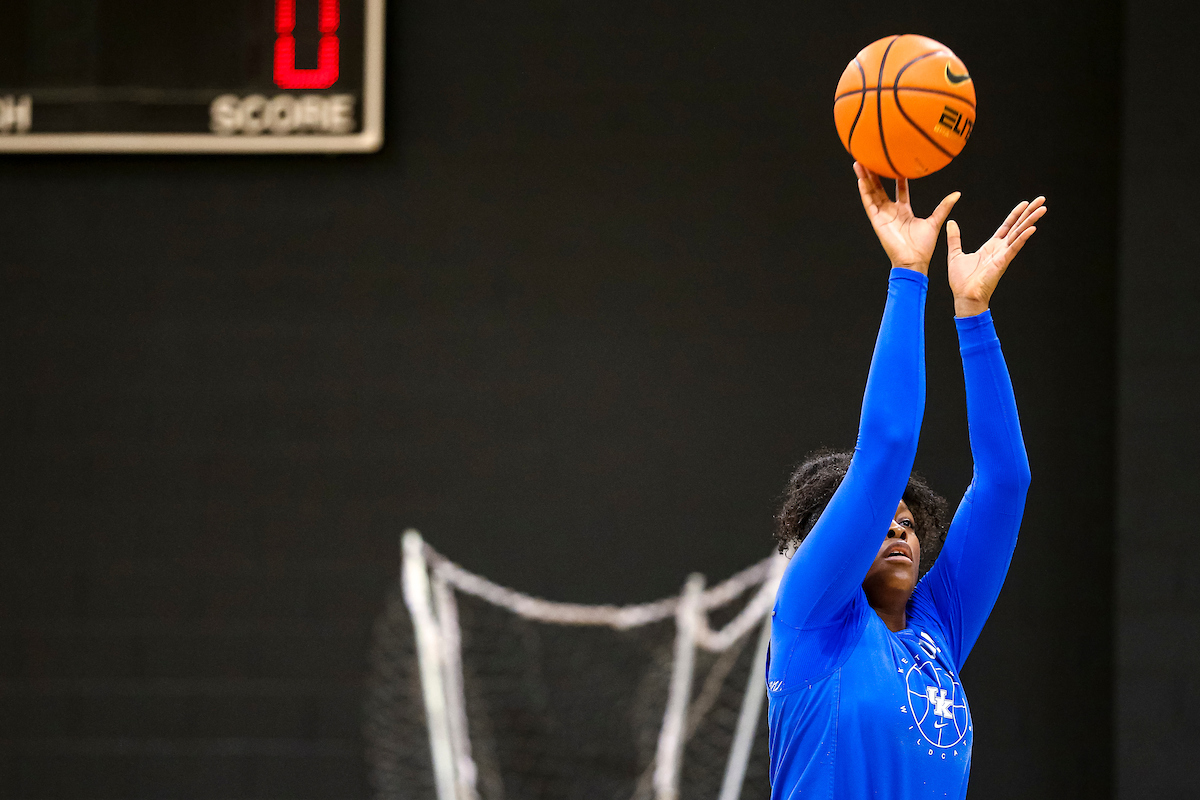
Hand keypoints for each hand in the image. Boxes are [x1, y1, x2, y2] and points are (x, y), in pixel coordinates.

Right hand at [854, 161, 959, 273]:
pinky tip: (861, 179)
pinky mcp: (877, 220)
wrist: (914, 260)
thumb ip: (944, 207)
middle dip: (876, 174)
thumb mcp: (935, 221)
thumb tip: (957, 194)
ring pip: (872, 192)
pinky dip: (864, 191)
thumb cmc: (924, 246)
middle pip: (881, 188)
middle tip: (872, 158)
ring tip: (860, 162)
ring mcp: (882, 215)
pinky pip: (869, 203)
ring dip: (865, 178)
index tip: (897, 164)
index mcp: (904, 211)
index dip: (898, 177)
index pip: (900, 190)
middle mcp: (891, 211)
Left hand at [947, 197, 1045, 316]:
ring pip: (1019, 233)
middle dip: (1029, 212)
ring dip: (1031, 220)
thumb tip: (951, 223)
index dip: (1015, 214)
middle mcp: (1000, 249)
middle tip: (1041, 199)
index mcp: (991, 247)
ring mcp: (1003, 255)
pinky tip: (1032, 227)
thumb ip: (954, 238)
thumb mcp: (955, 254)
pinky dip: (1022, 237)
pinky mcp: (1003, 262)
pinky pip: (1014, 247)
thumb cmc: (961, 281)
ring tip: (1042, 208)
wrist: (964, 297)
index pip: (1006, 226)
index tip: (1024, 203)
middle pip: (1017, 226)